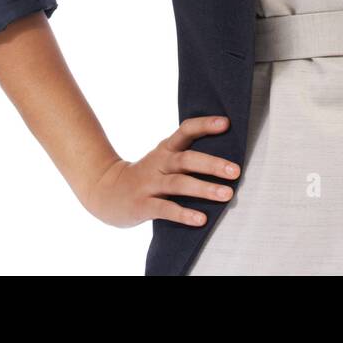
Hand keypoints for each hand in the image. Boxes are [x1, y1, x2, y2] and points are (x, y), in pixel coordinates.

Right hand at [81, 115, 239, 228]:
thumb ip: (187, 155)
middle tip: (236, 171)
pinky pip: (165, 209)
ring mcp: (150, 184)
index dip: (205, 125)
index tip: (226, 123)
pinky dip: (184, 214)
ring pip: (179, 184)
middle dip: (213, 164)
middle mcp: (159, 163)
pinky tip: (201, 219)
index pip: (186, 130)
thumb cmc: (147, 174)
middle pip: (187, 159)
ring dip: (204, 188)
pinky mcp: (142, 205)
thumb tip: (226, 157)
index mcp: (166, 148)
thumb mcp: (163, 158)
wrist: (105, 192)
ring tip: (227, 194)